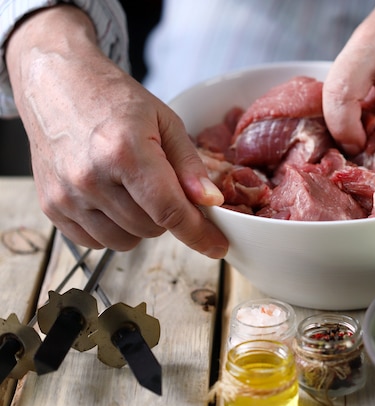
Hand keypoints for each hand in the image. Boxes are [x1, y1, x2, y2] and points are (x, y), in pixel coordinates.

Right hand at [6, 5, 227, 257]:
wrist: (57, 83)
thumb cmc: (113, 98)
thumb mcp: (164, 120)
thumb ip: (189, 165)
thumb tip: (211, 202)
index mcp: (125, 152)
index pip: (170, 211)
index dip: (199, 234)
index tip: (218, 247)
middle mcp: (91, 178)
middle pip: (151, 229)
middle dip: (168, 215)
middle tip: (162, 186)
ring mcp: (67, 195)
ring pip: (124, 241)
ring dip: (141, 225)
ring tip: (134, 189)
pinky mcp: (51, 206)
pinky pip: (95, 241)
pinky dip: (112, 228)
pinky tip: (112, 199)